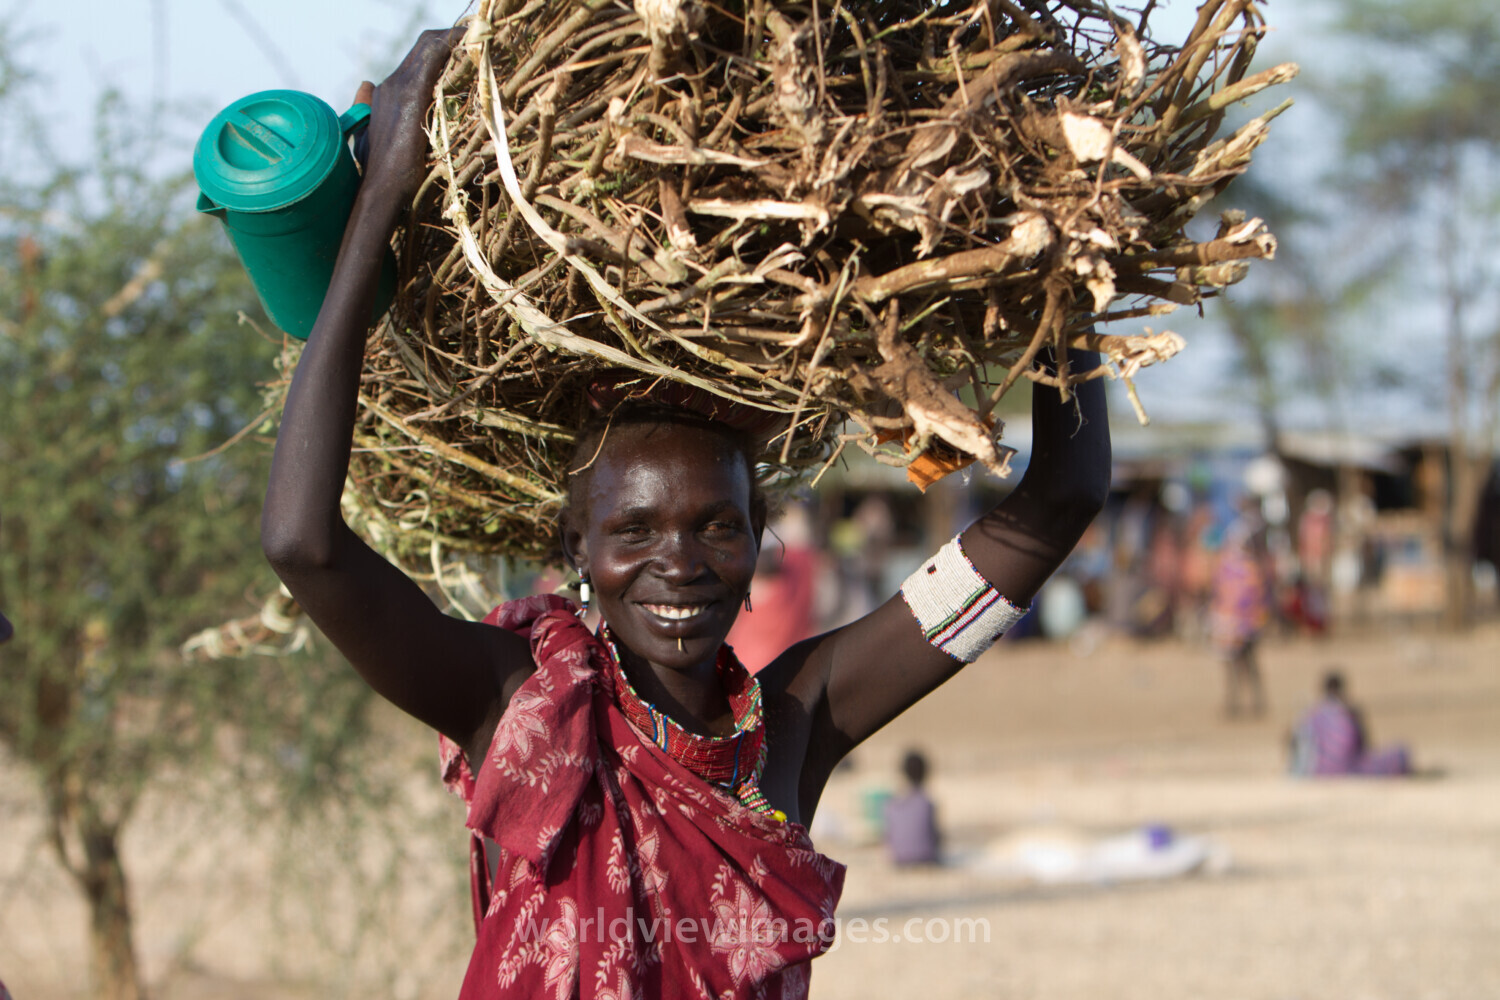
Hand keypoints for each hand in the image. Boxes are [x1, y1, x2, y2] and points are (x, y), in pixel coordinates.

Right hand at [355, 26, 465, 201]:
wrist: (380, 189)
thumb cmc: (381, 174)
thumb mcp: (371, 139)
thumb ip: (371, 111)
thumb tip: (364, 86)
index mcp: (385, 93)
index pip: (417, 59)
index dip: (440, 49)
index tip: (465, 50)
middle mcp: (391, 85)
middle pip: (424, 47)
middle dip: (452, 40)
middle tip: (478, 40)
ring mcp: (399, 87)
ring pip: (429, 47)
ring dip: (456, 40)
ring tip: (479, 39)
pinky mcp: (411, 95)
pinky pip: (434, 57)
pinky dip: (452, 46)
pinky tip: (471, 45)